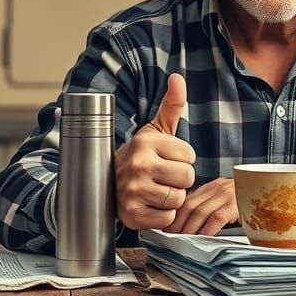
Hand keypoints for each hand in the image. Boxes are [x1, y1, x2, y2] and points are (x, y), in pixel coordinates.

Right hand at [114, 73, 194, 229]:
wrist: (105, 184)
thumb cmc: (139, 156)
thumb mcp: (155, 130)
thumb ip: (171, 105)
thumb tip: (177, 77)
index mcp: (146, 142)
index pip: (190, 155)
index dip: (183, 159)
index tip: (167, 159)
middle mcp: (137, 165)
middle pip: (187, 177)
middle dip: (180, 180)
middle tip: (164, 177)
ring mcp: (133, 191)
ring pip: (178, 198)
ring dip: (172, 198)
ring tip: (157, 190)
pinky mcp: (132, 215)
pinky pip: (167, 218)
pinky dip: (163, 216)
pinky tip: (151, 205)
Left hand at [165, 179, 295, 235]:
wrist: (293, 193)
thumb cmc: (262, 203)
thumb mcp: (237, 202)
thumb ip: (219, 209)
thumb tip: (195, 226)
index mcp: (217, 185)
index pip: (190, 198)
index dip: (176, 213)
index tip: (166, 228)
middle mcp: (221, 186)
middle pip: (190, 204)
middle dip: (176, 222)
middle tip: (167, 238)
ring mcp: (231, 192)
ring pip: (199, 210)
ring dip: (186, 227)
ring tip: (177, 240)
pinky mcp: (240, 202)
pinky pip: (216, 216)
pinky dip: (204, 228)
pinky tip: (198, 238)